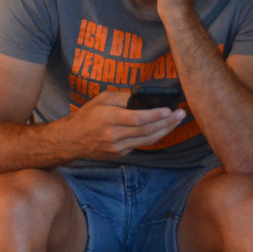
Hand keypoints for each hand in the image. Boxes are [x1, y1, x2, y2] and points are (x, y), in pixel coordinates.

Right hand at [63, 89, 186, 159]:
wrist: (71, 141)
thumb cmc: (86, 116)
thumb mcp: (101, 100)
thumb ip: (122, 97)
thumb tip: (142, 97)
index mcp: (108, 118)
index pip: (137, 118)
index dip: (155, 115)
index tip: (169, 110)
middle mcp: (114, 135)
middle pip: (146, 130)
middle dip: (167, 122)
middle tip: (181, 114)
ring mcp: (117, 147)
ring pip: (147, 139)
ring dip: (165, 130)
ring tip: (177, 121)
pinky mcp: (120, 154)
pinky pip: (140, 144)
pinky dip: (153, 136)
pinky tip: (162, 128)